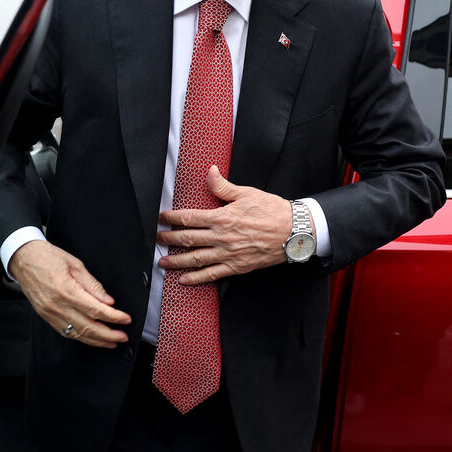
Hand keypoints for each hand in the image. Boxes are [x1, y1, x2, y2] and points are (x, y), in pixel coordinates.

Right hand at [8, 240, 130, 348]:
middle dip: (108, 334)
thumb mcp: (75, 264)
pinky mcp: (46, 316)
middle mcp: (58, 305)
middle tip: (122, 336)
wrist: (24, 259)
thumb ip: (92, 284)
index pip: (96, 310)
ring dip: (96, 341)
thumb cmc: (47, 257)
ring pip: (77, 334)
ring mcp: (50, 313)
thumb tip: (107, 300)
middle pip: (88, 327)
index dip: (113, 317)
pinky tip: (91, 339)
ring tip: (111, 342)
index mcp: (67, 290)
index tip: (125, 319)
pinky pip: (65, 332)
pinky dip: (80, 338)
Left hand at [157, 167, 294, 284]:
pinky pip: (212, 274)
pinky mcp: (237, 266)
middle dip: (169, 239)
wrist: (294, 232)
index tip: (161, 218)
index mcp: (222, 217)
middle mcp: (222, 237)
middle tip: (157, 239)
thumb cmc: (272, 210)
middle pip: (187, 239)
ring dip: (177, 260)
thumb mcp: (246, 193)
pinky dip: (196, 278)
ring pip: (196, 259)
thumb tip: (210, 172)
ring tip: (163, 262)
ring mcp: (228, 254)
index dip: (171, 218)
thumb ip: (223, 186)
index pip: (189, 218)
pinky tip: (184, 280)